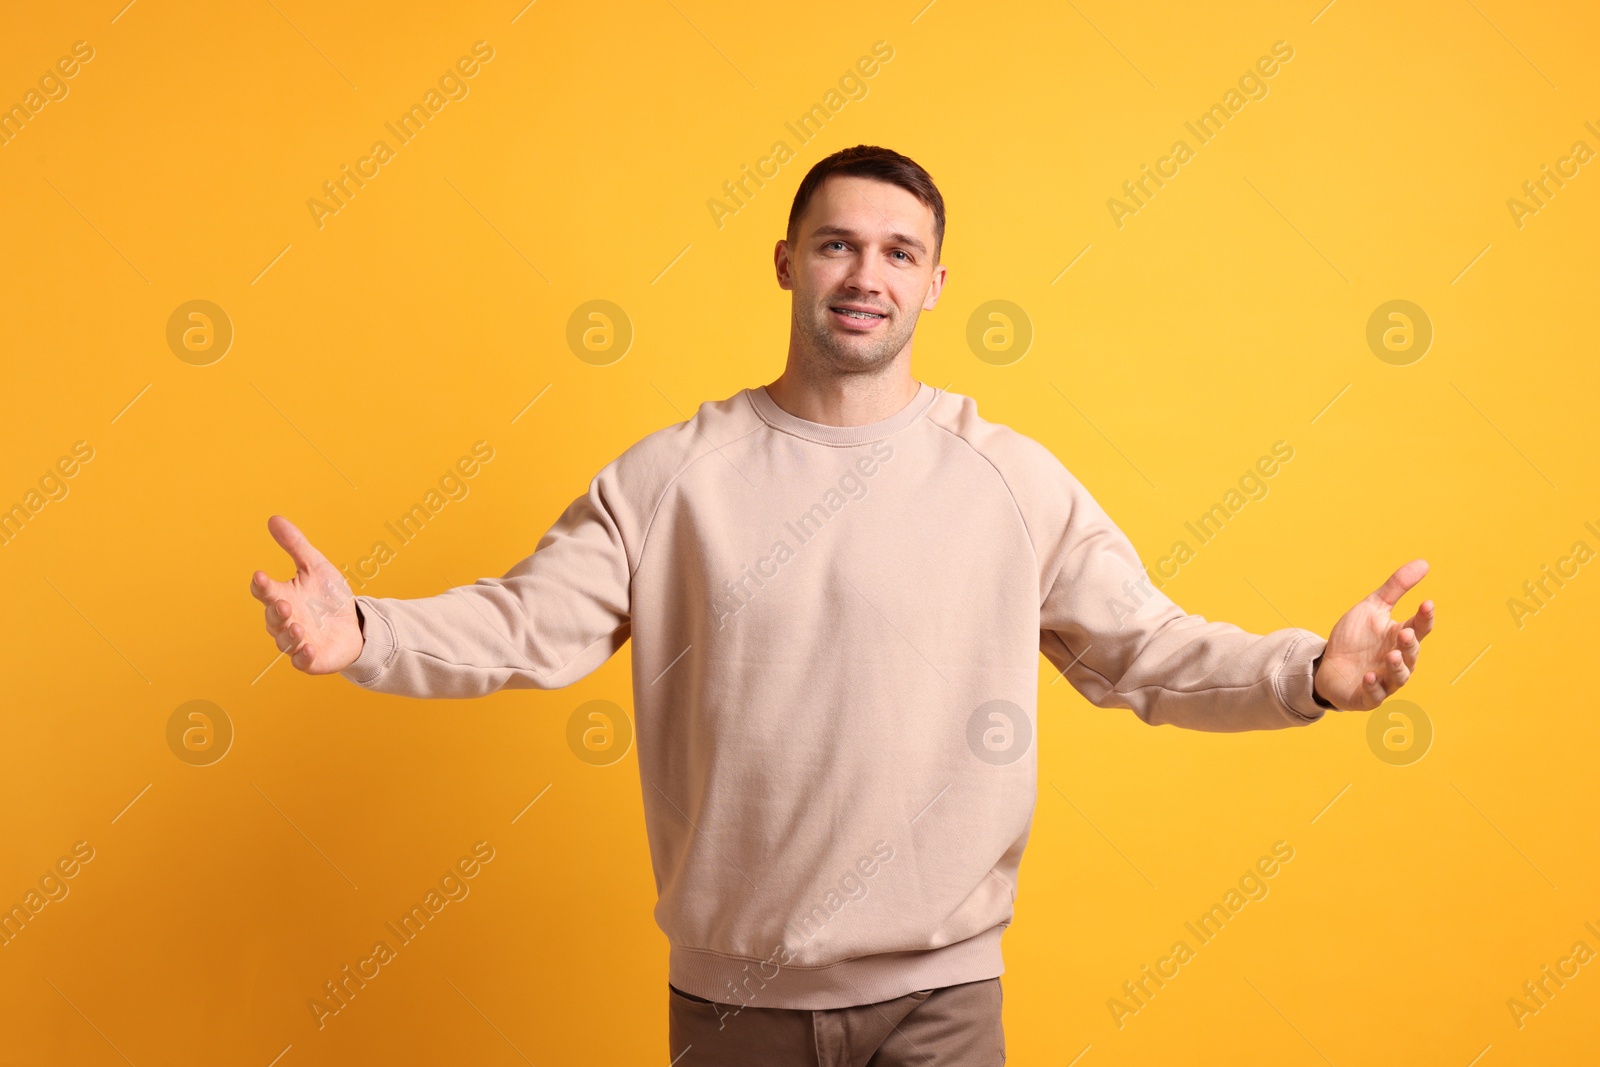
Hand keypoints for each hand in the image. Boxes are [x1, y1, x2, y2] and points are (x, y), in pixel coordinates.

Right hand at [250, 515, 363, 674]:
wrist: (356, 623)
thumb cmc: (329, 596)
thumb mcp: (316, 566)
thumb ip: (295, 545)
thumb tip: (274, 519)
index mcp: (282, 596)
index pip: (264, 591)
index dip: (261, 584)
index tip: (260, 575)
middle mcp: (285, 620)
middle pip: (272, 617)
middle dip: (276, 611)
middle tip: (284, 604)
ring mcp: (297, 640)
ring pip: (284, 640)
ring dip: (288, 634)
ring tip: (297, 627)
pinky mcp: (311, 658)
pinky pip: (301, 661)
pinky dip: (302, 657)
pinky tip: (308, 649)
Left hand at [1313, 559, 1434, 711]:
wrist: (1328, 664)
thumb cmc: (1355, 637)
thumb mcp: (1372, 608)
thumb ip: (1396, 587)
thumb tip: (1424, 562)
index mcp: (1400, 637)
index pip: (1419, 628)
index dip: (1425, 617)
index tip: (1427, 603)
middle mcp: (1397, 660)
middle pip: (1410, 654)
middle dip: (1409, 645)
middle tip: (1404, 633)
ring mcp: (1384, 680)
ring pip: (1399, 677)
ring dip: (1396, 667)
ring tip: (1391, 656)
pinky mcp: (1367, 696)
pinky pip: (1375, 695)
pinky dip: (1373, 687)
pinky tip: (1369, 677)